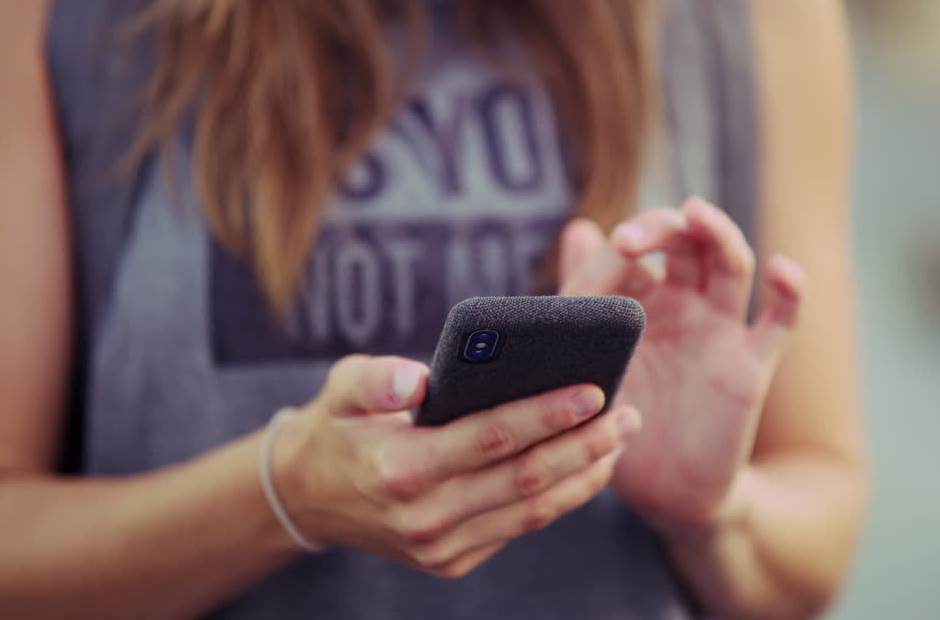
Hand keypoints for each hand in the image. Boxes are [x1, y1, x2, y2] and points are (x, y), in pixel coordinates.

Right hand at [270, 356, 641, 577]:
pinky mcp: (454, 561)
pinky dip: (562, 496)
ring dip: (585, 474)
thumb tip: (422, 379)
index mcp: (400, 469)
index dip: (544, 415)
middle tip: (628, 414)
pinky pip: (521, 525)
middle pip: (525, 478)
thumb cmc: (339, 425)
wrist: (311, 495)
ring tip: (620, 437)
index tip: (592, 391)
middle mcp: (425, 517)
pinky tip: (588, 464)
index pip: (489, 439)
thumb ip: (377, 379)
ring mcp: (442, 547)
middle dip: (584, 444)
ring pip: (533, 510)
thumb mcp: (342, 388)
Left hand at [559, 198, 803, 531]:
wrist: (658, 491)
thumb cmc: (619, 418)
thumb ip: (584, 295)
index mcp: (644, 295)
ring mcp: (721, 329)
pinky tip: (782, 269)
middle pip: (688, 241)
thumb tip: (578, 227)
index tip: (604, 249)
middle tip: (631, 238)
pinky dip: (790, 291)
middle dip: (662, 228)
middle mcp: (686, 302)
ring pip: (731, 265)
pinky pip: (780, 321)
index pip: (642, 244)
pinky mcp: (751, 364)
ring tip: (698, 213)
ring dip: (718, 233)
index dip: (625, 238)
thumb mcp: (590, 356)